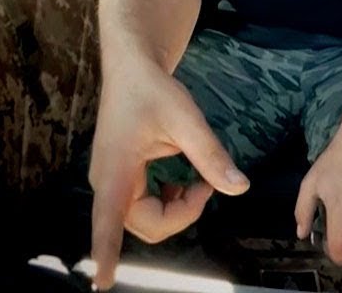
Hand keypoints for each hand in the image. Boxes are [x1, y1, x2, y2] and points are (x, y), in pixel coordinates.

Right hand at [88, 57, 249, 289]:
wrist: (132, 69)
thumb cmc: (153, 89)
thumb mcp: (186, 118)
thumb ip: (211, 155)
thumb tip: (239, 187)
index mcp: (115, 170)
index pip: (107, 220)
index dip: (106, 253)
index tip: (101, 283)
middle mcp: (107, 182)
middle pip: (145, 225)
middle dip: (181, 215)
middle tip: (206, 184)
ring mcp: (111, 183)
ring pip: (146, 220)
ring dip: (176, 210)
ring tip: (196, 181)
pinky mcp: (120, 181)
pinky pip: (144, 209)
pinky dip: (168, 203)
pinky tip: (181, 183)